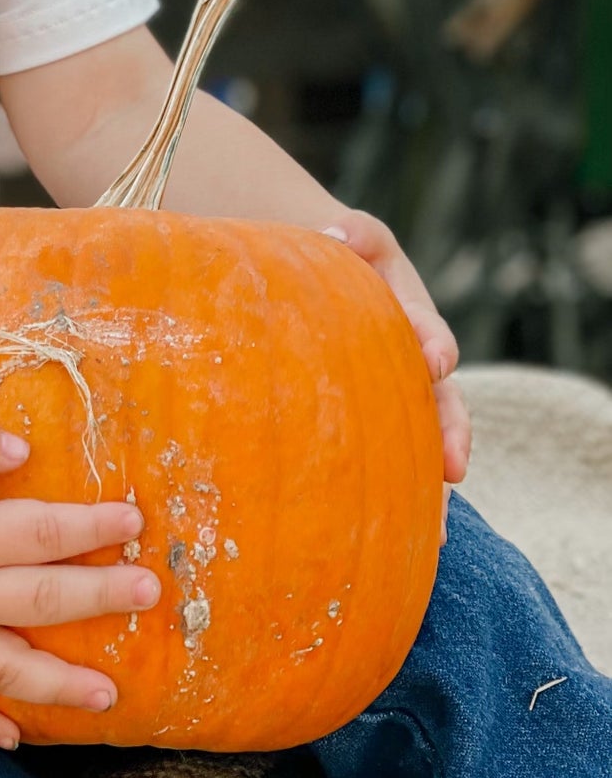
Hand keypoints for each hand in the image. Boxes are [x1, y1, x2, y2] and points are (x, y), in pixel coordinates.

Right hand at [0, 416, 160, 749]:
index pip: (46, 533)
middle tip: (149, 594)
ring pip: (9, 671)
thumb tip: (22, 450)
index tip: (133, 522)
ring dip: (63, 685)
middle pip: (45, 601)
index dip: (95, 528)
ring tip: (108, 694)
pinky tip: (14, 737)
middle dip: (103, 598)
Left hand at [323, 211, 470, 542]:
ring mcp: (405, 405)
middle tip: (453, 465)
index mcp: (414, 320)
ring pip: (426, 449)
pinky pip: (399, 471)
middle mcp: (418, 369)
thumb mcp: (354, 239)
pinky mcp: (383, 433)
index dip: (434, 345)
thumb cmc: (341, 257)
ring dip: (432, 488)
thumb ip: (356, 233)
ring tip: (434, 529)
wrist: (324, 282)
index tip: (435, 360)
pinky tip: (399, 544)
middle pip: (446, 406)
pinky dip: (404, 505)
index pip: (430, 332)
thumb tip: (336, 234)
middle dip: (451, 434)